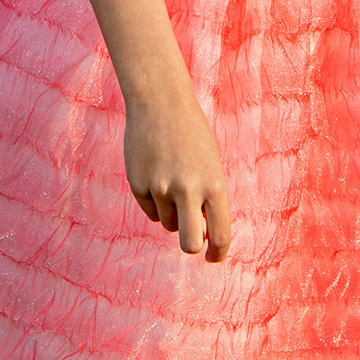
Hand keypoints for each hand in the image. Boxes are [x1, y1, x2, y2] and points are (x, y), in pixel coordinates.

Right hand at [123, 91, 231, 262]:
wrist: (160, 102)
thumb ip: (209, 199)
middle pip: (190, 244)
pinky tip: (157, 173)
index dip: (218, 253)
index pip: (220, 235)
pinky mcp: (138, 184)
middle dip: (192, 245)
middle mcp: (188, 190)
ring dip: (173, 212)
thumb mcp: (210, 165)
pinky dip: (155, 201)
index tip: (213, 258)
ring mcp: (161, 188)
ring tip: (173, 181)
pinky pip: (150, 210)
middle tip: (192, 234)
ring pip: (168, 223)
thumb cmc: (192, 134)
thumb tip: (200, 235)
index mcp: (214, 185)